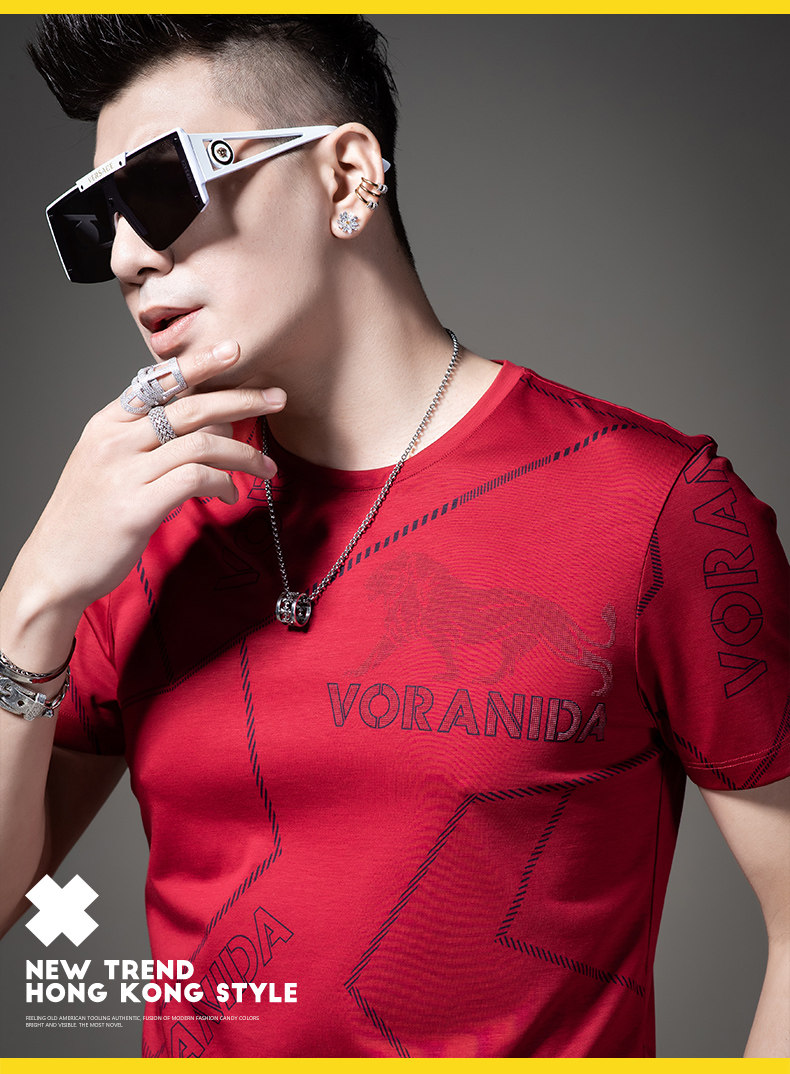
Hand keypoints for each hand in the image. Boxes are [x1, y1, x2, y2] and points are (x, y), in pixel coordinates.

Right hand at [8, 339, 283, 621]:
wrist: (54, 569)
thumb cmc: (90, 520)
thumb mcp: (112, 468)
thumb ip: (155, 443)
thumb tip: (213, 425)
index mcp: (107, 425)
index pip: (159, 382)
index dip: (199, 363)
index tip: (233, 350)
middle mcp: (115, 442)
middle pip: (191, 407)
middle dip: (241, 399)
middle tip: (277, 399)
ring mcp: (124, 473)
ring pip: (201, 442)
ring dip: (243, 453)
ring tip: (266, 467)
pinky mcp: (137, 507)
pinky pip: (195, 479)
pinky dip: (222, 483)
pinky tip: (230, 494)